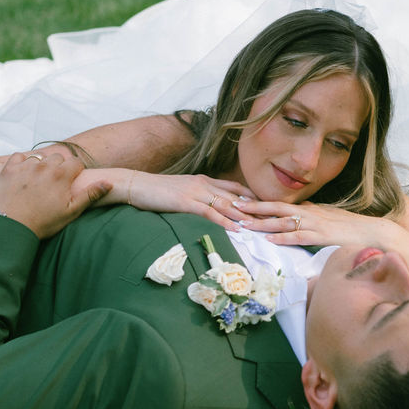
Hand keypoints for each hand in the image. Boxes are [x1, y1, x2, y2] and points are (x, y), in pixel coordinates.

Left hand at [0, 152, 110, 238]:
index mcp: (61, 175)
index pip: (76, 162)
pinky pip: (19, 157)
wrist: (11, 227)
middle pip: (58, 157)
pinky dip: (22, 163)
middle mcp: (44, 166)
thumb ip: (90, 195)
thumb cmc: (43, 223)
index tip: (71, 183)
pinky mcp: (9, 169)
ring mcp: (25, 166)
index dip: (76, 172)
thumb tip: (108, 183)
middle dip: (59, 167)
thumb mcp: (71, 212)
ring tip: (38, 182)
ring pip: (39, 157)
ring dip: (41, 165)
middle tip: (54, 184)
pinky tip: (23, 175)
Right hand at [124, 172, 257, 230]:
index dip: (251, 197)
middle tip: (272, 218)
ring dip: (244, 216)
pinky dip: (224, 221)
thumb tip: (208, 206)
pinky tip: (236, 228)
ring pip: (226, 204)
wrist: (136, 184)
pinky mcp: (186, 202)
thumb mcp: (181, 190)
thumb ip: (196, 196)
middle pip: (235, 196)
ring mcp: (195, 192)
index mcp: (203, 180)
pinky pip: (210, 212)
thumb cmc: (156, 190)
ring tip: (260, 226)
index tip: (266, 206)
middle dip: (254, 208)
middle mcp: (203, 183)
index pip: (234, 187)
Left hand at [232, 200, 400, 248]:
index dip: (259, 202)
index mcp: (308, 208)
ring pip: (282, 222)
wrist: (371, 231)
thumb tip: (293, 213)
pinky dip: (282, 237)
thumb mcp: (326, 216)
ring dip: (262, 223)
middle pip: (275, 208)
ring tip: (244, 224)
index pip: (279, 204)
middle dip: (254, 207)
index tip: (241, 199)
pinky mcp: (320, 237)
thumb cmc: (349, 226)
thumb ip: (309, 214)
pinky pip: (298, 236)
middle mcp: (308, 213)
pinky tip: (269, 239)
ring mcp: (313, 224)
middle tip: (234, 206)